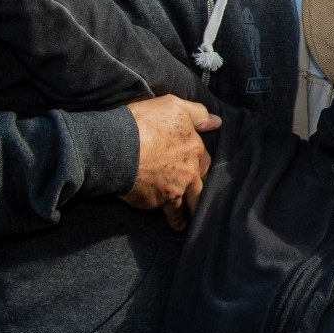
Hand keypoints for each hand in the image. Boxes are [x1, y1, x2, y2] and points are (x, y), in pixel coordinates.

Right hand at [122, 95, 221, 230]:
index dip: (202, 169)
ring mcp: (170, 191)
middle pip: (199, 192)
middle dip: (200, 200)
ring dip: (183, 217)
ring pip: (181, 208)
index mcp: (194, 152)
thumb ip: (198, 114)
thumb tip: (216, 122)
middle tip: (202, 208)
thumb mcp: (174, 106)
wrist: (117, 146)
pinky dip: (163, 217)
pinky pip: (160, 211)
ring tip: (184, 226)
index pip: (205, 164)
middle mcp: (187, 175)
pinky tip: (165, 222)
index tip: (203, 176)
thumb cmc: (145, 122)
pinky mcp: (151, 203)